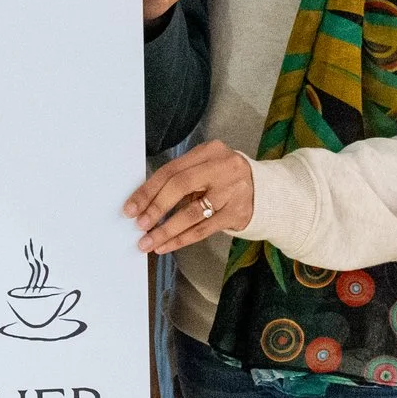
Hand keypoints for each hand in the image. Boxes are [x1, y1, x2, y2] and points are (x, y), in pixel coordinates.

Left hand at [126, 140, 254, 254]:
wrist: (266, 192)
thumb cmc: (224, 179)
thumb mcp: (205, 168)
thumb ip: (180, 179)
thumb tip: (143, 202)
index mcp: (209, 152)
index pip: (171, 170)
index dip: (148, 190)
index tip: (130, 207)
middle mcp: (223, 168)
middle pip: (180, 187)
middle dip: (155, 208)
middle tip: (139, 224)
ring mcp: (232, 191)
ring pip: (192, 213)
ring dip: (166, 230)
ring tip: (148, 241)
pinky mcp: (237, 213)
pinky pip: (203, 229)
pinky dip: (182, 239)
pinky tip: (166, 246)